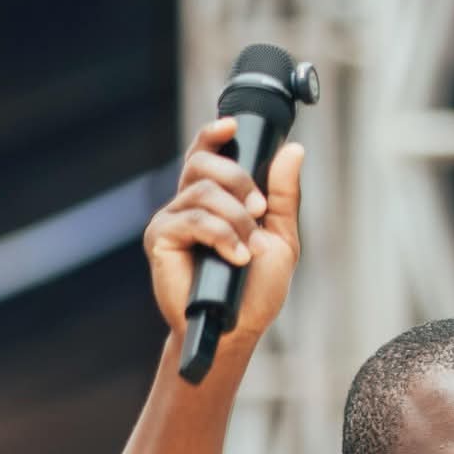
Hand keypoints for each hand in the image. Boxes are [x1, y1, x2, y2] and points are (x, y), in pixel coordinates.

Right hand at [145, 117, 304, 353]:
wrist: (238, 328)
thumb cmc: (255, 288)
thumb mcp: (280, 237)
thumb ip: (282, 195)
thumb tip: (293, 150)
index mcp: (214, 198)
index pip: (207, 151)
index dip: (215, 133)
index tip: (234, 125)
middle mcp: (188, 203)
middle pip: (203, 162)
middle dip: (238, 180)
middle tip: (259, 211)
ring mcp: (172, 219)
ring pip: (202, 192)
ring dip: (235, 218)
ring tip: (247, 250)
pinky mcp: (160, 238)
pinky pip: (191, 219)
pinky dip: (220, 235)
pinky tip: (235, 257)